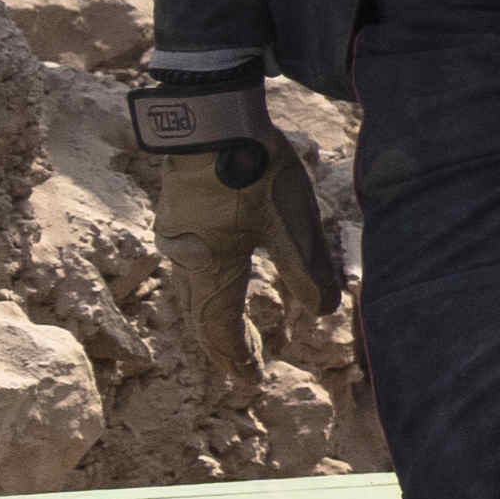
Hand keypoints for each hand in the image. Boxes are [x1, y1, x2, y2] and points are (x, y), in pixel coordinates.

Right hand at [148, 122, 350, 393]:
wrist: (208, 115)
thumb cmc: (251, 170)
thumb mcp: (292, 224)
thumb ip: (307, 272)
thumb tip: (324, 314)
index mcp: (211, 268)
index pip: (219, 328)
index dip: (235, 358)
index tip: (248, 383)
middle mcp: (185, 256)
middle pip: (202, 312)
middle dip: (224, 343)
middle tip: (242, 369)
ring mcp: (176, 231)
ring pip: (194, 286)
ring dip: (214, 312)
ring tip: (232, 329)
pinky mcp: (178, 208)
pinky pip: (192, 260)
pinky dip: (208, 281)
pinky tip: (221, 272)